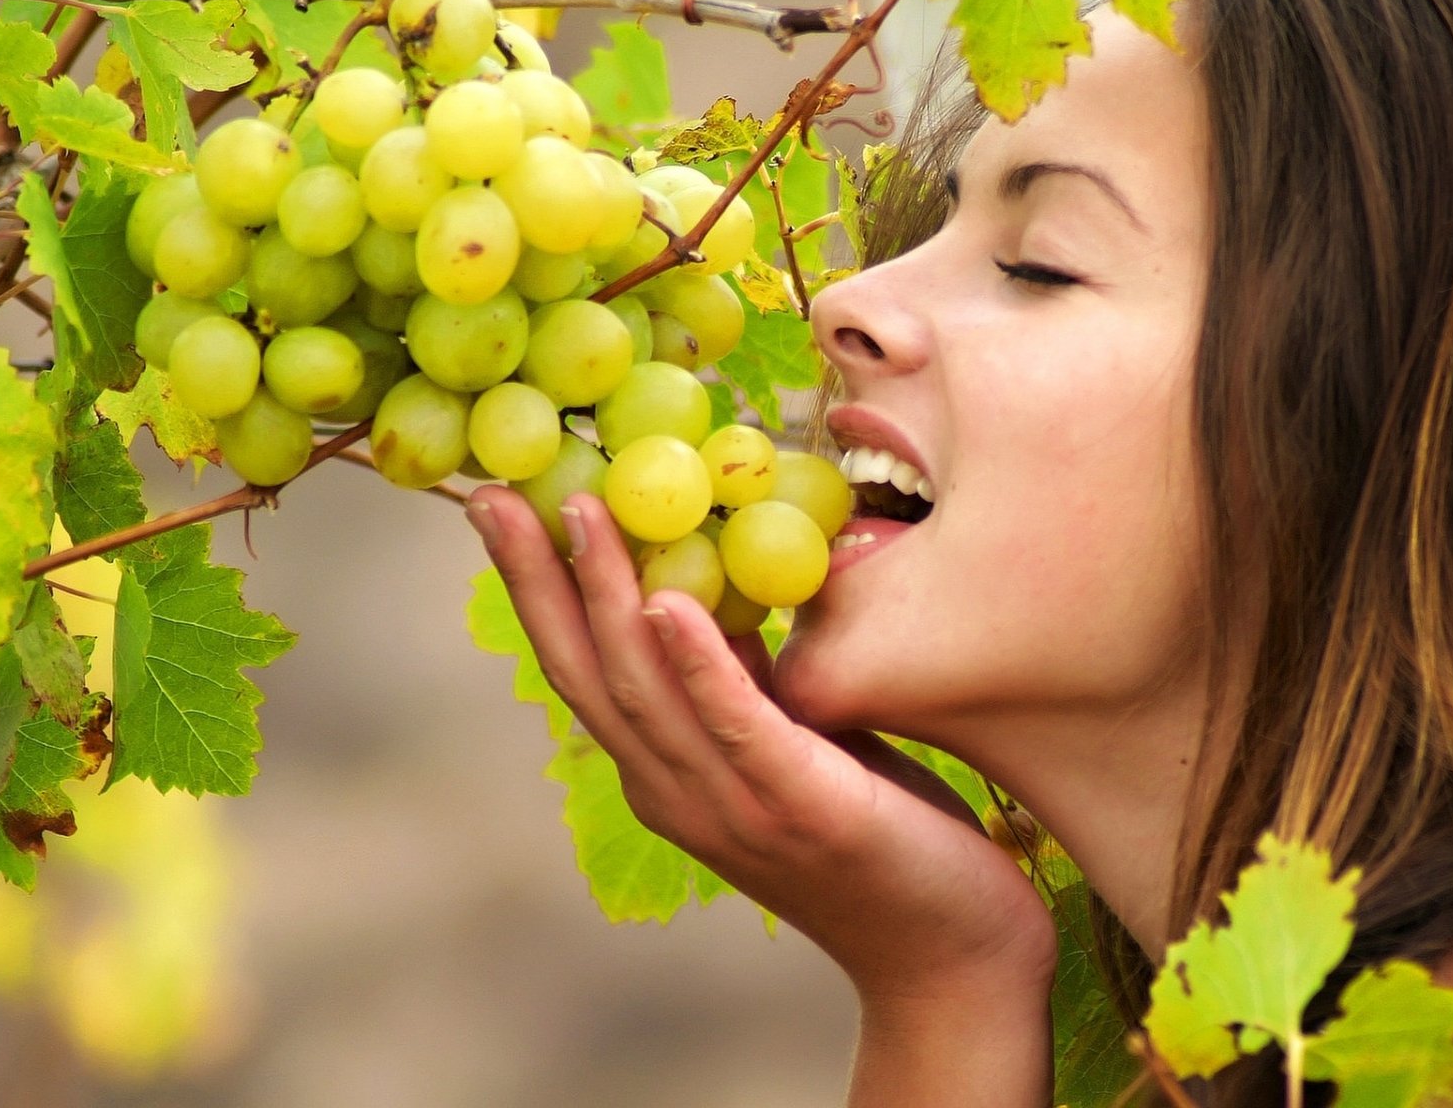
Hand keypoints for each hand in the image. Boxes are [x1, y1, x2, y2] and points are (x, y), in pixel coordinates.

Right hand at [464, 484, 1057, 1011]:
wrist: (954, 957)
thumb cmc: (883, 837)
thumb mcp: (797, 739)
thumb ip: (744, 681)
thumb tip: (711, 585)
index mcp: (668, 776)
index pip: (584, 671)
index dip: (537, 590)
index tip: (503, 506)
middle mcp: (678, 795)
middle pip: (588, 674)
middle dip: (537, 581)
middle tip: (497, 494)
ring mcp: (733, 808)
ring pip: (644, 689)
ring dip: (605, 595)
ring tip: (580, 509)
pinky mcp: (802, 810)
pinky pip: (735, 725)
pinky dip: (696, 664)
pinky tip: (665, 604)